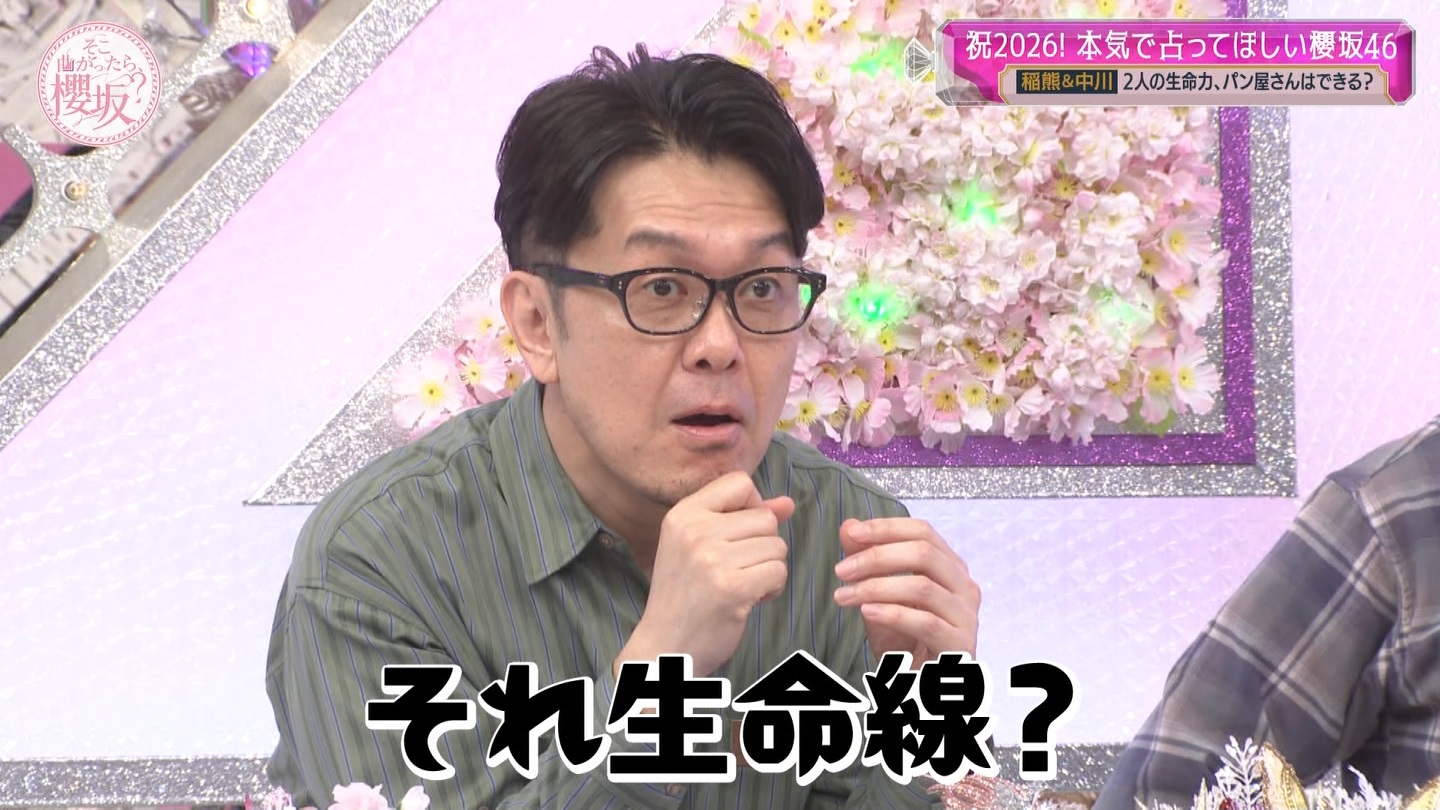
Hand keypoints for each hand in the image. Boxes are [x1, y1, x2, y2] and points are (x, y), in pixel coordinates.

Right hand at [616, 472, 792, 678]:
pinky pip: (779, 571)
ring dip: (768, 568)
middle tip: (737, 569)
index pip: (740, 483)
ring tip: (741, 585)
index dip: (752, 507)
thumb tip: (788, 504)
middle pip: (765, 517)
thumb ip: (744, 518)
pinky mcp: (733, 588)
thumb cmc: (686, 594)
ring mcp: (712, 559)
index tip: (740, 534)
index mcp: (682, 514)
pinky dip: (772, 588)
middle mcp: (695, 531)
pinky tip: (750, 599)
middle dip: (763, 545)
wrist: (666, 646)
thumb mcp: (701, 546)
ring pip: (777, 545)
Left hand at [833, 518, 978, 665]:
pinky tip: (867, 612)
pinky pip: (926, 622)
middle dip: (876, 557)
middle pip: (924, 553)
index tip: (852, 534)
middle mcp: (965, 587)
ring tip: (844, 596)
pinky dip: (893, 614)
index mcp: (950, 568)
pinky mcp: (961, 646)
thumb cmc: (904, 640)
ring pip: (922, 587)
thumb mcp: (879, 596)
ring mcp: (967, 617)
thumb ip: (867, 560)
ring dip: (876, 588)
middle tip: (841, 570)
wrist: (920, 687)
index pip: (923, 532)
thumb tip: (849, 525)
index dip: (887, 528)